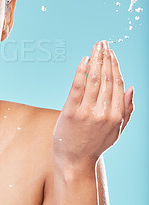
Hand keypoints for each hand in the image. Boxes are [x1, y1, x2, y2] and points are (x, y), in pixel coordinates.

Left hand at [52, 40, 133, 170]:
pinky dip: (81, 71)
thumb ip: (127, 110)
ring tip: (96, 46)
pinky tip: (84, 59)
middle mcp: (104, 112)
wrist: (75, 161)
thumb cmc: (95, 144)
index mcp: (117, 115)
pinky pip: (78, 86)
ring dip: (95, 59)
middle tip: (103, 42)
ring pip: (94, 79)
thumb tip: (133, 88)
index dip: (115, 66)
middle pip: (107, 78)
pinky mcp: (71, 111)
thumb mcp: (117, 131)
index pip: (118, 83)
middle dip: (106, 57)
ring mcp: (87, 111)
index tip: (112, 53)